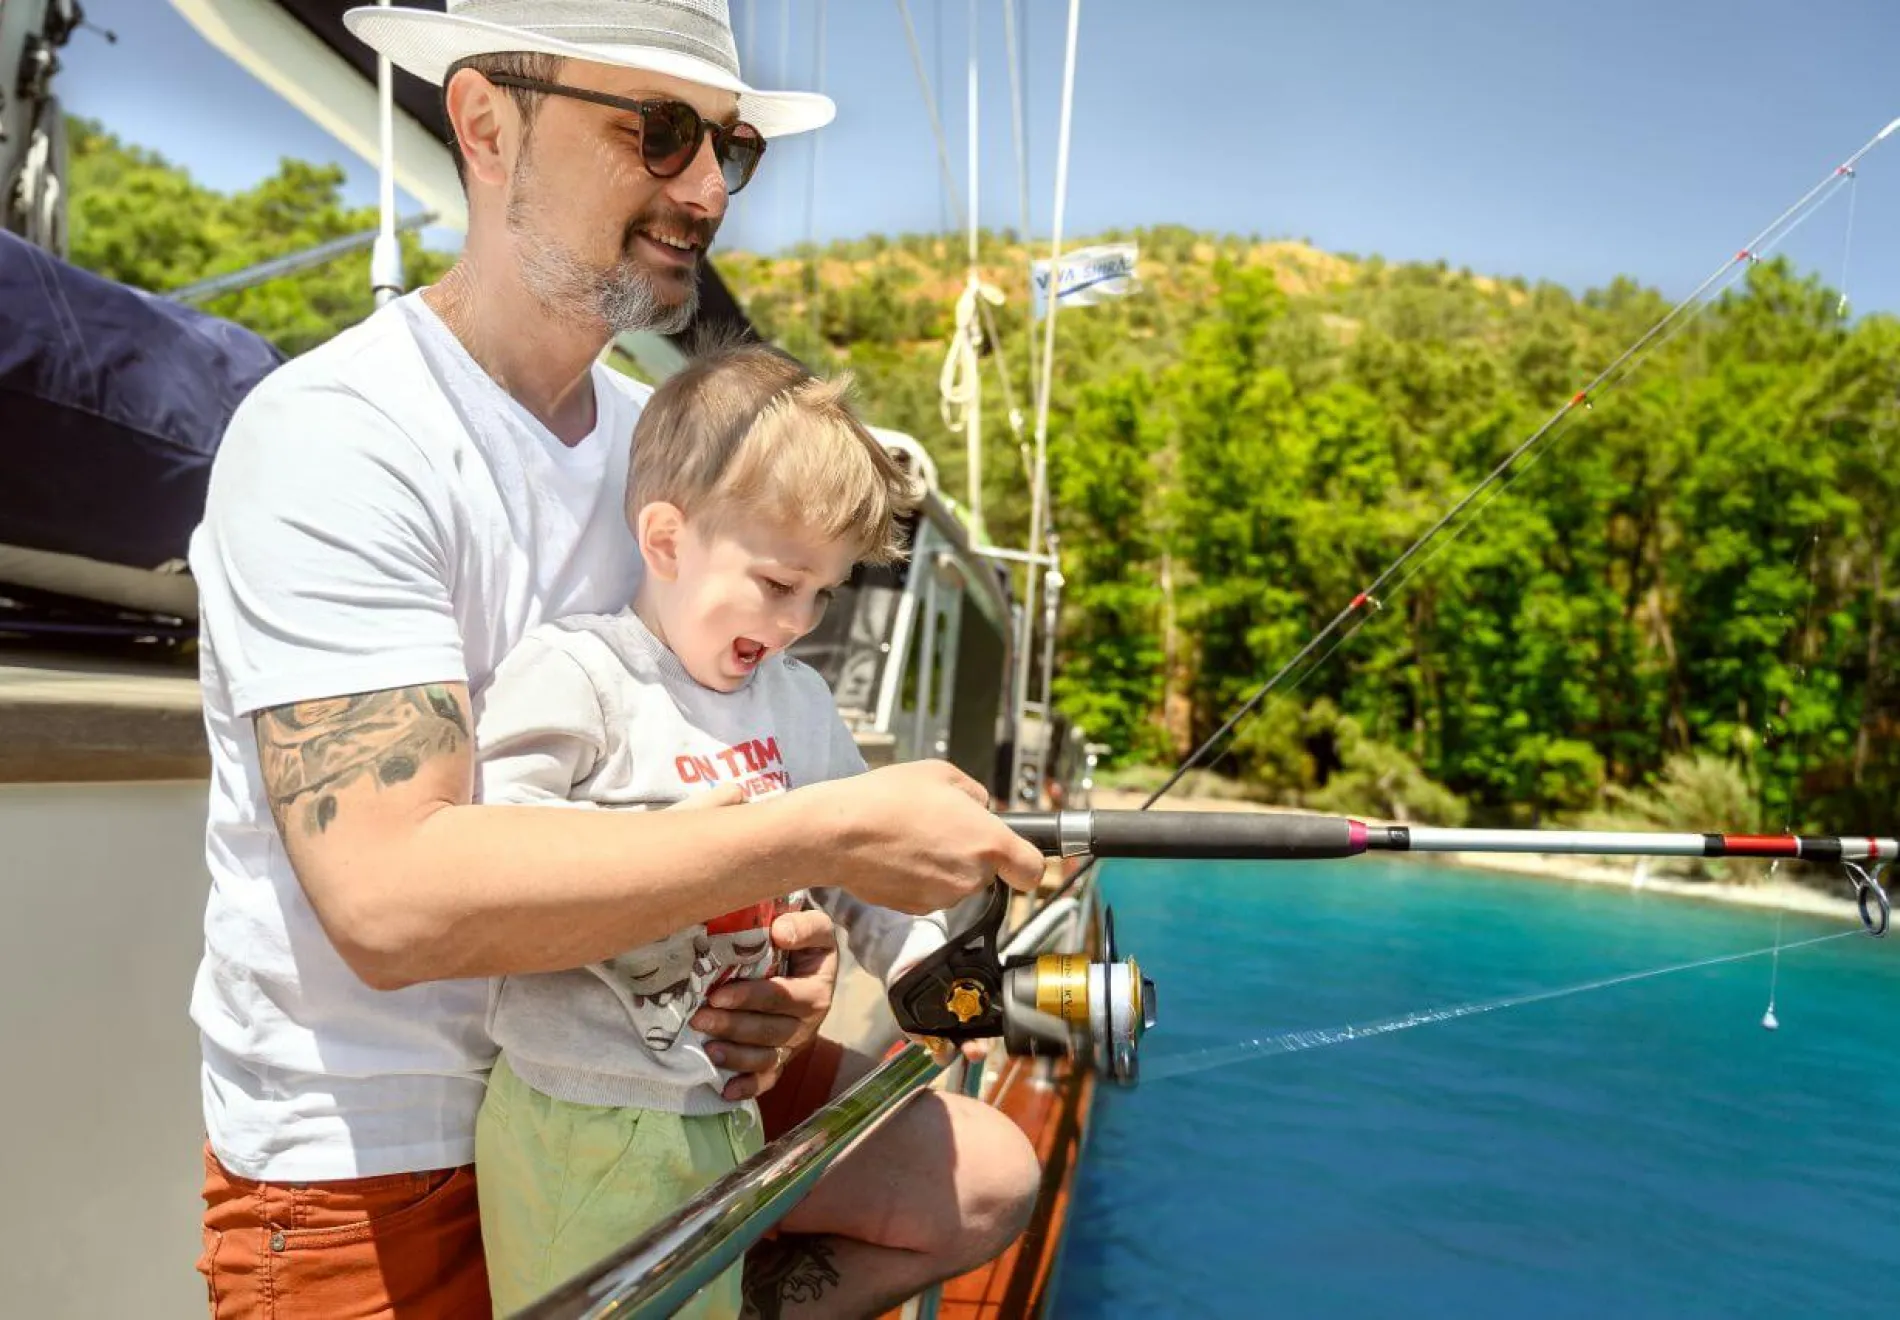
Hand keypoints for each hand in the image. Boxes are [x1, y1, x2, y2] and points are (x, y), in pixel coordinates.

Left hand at [691, 907, 838, 1101]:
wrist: (806, 960)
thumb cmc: (803, 941)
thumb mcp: (816, 925)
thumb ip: (804, 926)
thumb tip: (780, 933)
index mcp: (816, 990)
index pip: (783, 997)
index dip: (750, 998)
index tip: (718, 995)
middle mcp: (808, 1023)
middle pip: (770, 1032)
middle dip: (733, 1027)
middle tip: (699, 1019)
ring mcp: (794, 1044)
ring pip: (766, 1058)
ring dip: (736, 1057)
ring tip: (707, 1050)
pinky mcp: (782, 1057)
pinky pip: (769, 1078)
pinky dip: (749, 1088)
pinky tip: (726, 1092)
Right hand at [776, 760, 1046, 913]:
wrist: (838, 833)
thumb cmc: (888, 797)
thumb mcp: (941, 773)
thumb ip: (975, 794)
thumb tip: (982, 808)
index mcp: (988, 841)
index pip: (1033, 871)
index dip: (1026, 863)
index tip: (1015, 856)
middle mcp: (972, 876)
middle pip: (988, 872)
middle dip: (972, 853)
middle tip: (941, 827)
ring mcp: (944, 897)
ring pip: (958, 883)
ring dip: (945, 865)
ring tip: (913, 837)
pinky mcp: (917, 909)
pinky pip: (931, 893)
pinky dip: (921, 879)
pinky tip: (898, 855)